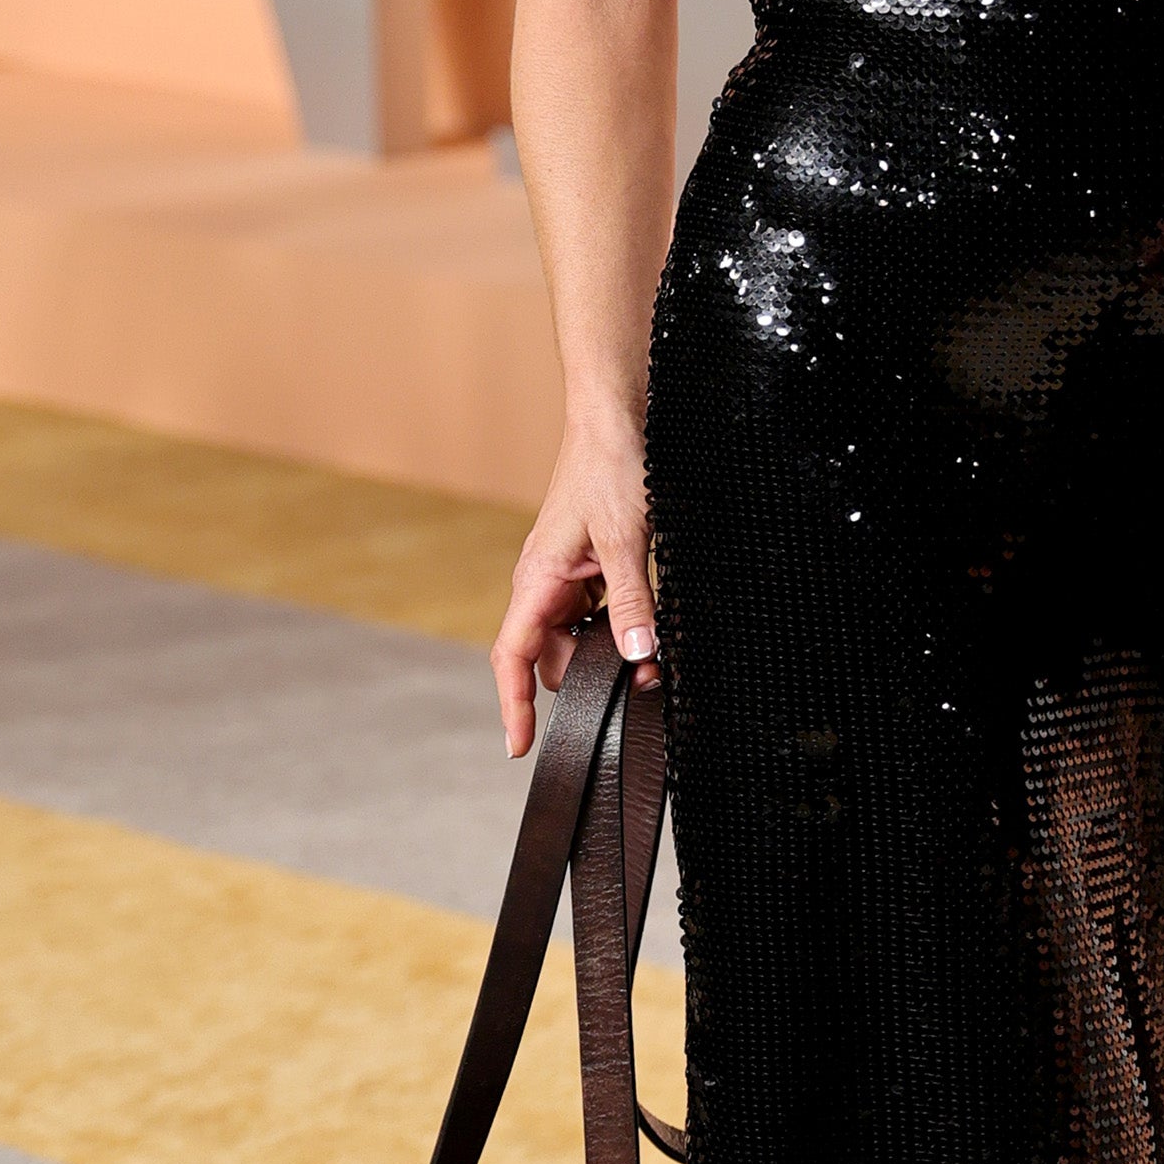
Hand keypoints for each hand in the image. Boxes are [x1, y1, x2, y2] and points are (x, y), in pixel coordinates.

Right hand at [491, 422, 655, 756]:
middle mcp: (544, 582)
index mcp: (536, 579)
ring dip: (609, 648)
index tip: (519, 746)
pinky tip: (646, 621)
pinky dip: (618, 624)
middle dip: (589, 676)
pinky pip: (596, 611)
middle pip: (553, 655)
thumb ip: (632, 601)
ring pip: (578, 635)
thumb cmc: (610, 466)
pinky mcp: (589, 565)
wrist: (617, 417)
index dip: (513, 703)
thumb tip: (638, 654)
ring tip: (651, 652)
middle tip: (643, 684)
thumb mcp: (628, 539)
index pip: (512, 655)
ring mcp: (566, 575)